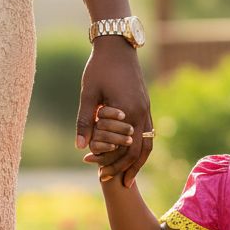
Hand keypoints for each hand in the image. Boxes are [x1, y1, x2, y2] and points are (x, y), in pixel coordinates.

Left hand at [75, 36, 151, 186]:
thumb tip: (81, 147)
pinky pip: (148, 133)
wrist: (118, 46)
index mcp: (128, 112)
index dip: (112, 163)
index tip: (99, 174)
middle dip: (127, 168)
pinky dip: (141, 147)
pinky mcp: (145, 105)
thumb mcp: (88, 94)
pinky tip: (133, 154)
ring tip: (130, 175)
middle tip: (118, 184)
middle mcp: (141, 113)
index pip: (124, 148)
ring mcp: (146, 109)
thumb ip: (85, 121)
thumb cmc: (99, 68)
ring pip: (148, 144)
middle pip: (140, 151)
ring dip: (139, 162)